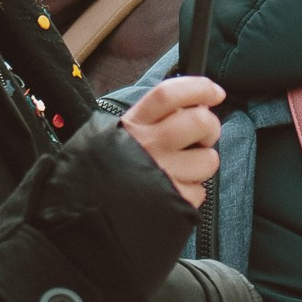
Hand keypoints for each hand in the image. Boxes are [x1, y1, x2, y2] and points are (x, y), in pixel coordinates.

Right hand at [120, 75, 224, 207]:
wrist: (86, 212)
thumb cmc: (108, 171)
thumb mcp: (118, 136)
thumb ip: (152, 119)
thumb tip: (195, 106)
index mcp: (134, 124)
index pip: (170, 94)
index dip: (200, 88)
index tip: (215, 93)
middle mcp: (148, 145)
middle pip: (200, 121)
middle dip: (210, 128)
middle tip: (201, 138)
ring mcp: (162, 173)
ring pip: (208, 159)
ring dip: (202, 165)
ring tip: (182, 170)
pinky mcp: (172, 200)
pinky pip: (200, 191)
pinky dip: (191, 192)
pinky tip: (173, 191)